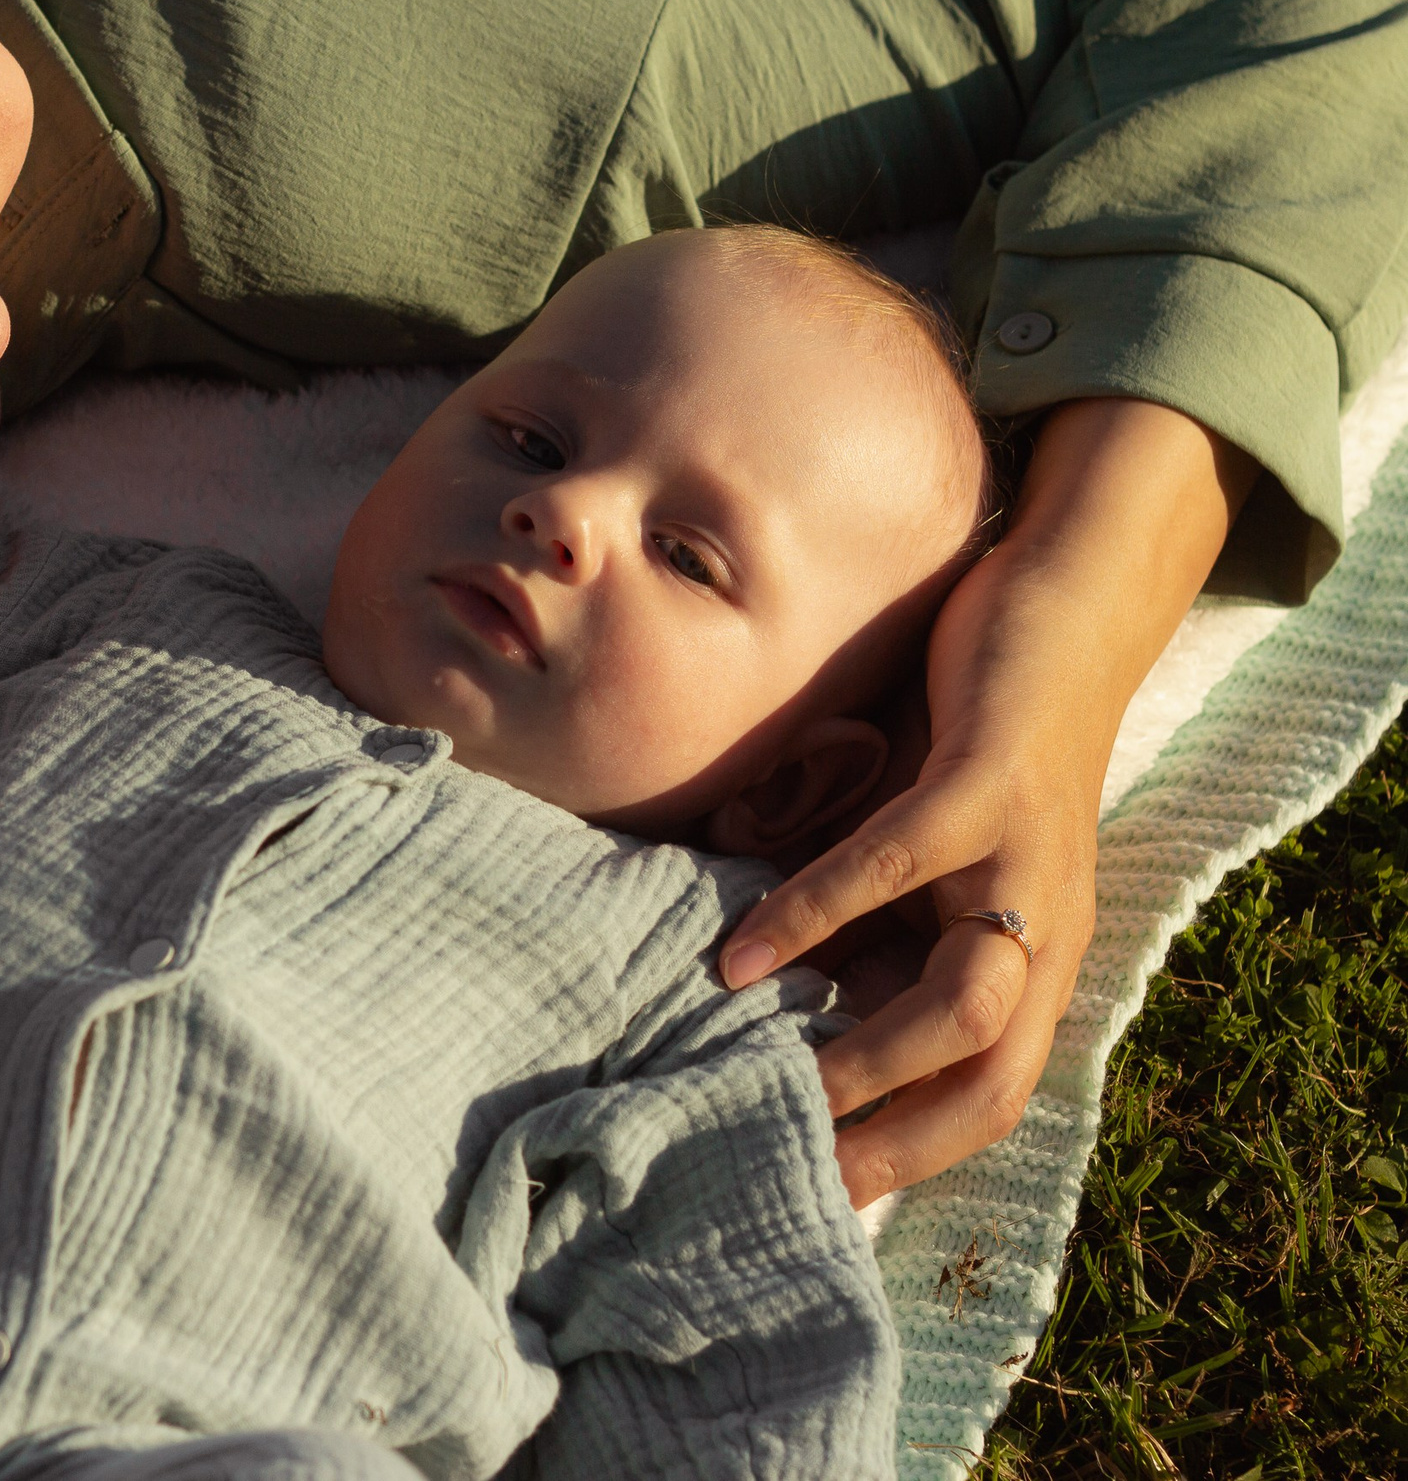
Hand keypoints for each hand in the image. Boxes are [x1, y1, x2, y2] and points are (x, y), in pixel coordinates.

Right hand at [718, 398, 1257, 1204]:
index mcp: (1035, 955)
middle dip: (897, 1138)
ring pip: (965, 1002)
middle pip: (994, 1077)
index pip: (991, 1094)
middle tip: (796, 1169)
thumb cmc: (975, 740)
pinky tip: (744, 949)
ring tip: (777, 1077)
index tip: (824, 1196)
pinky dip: (816, 915)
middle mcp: (1046, 926)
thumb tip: (773, 999)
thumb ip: (876, 926)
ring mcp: (1024, 860)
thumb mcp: (926, 859)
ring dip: (868, 1053)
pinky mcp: (988, 786)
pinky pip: (896, 869)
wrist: (1064, 611)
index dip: (916, 1159)